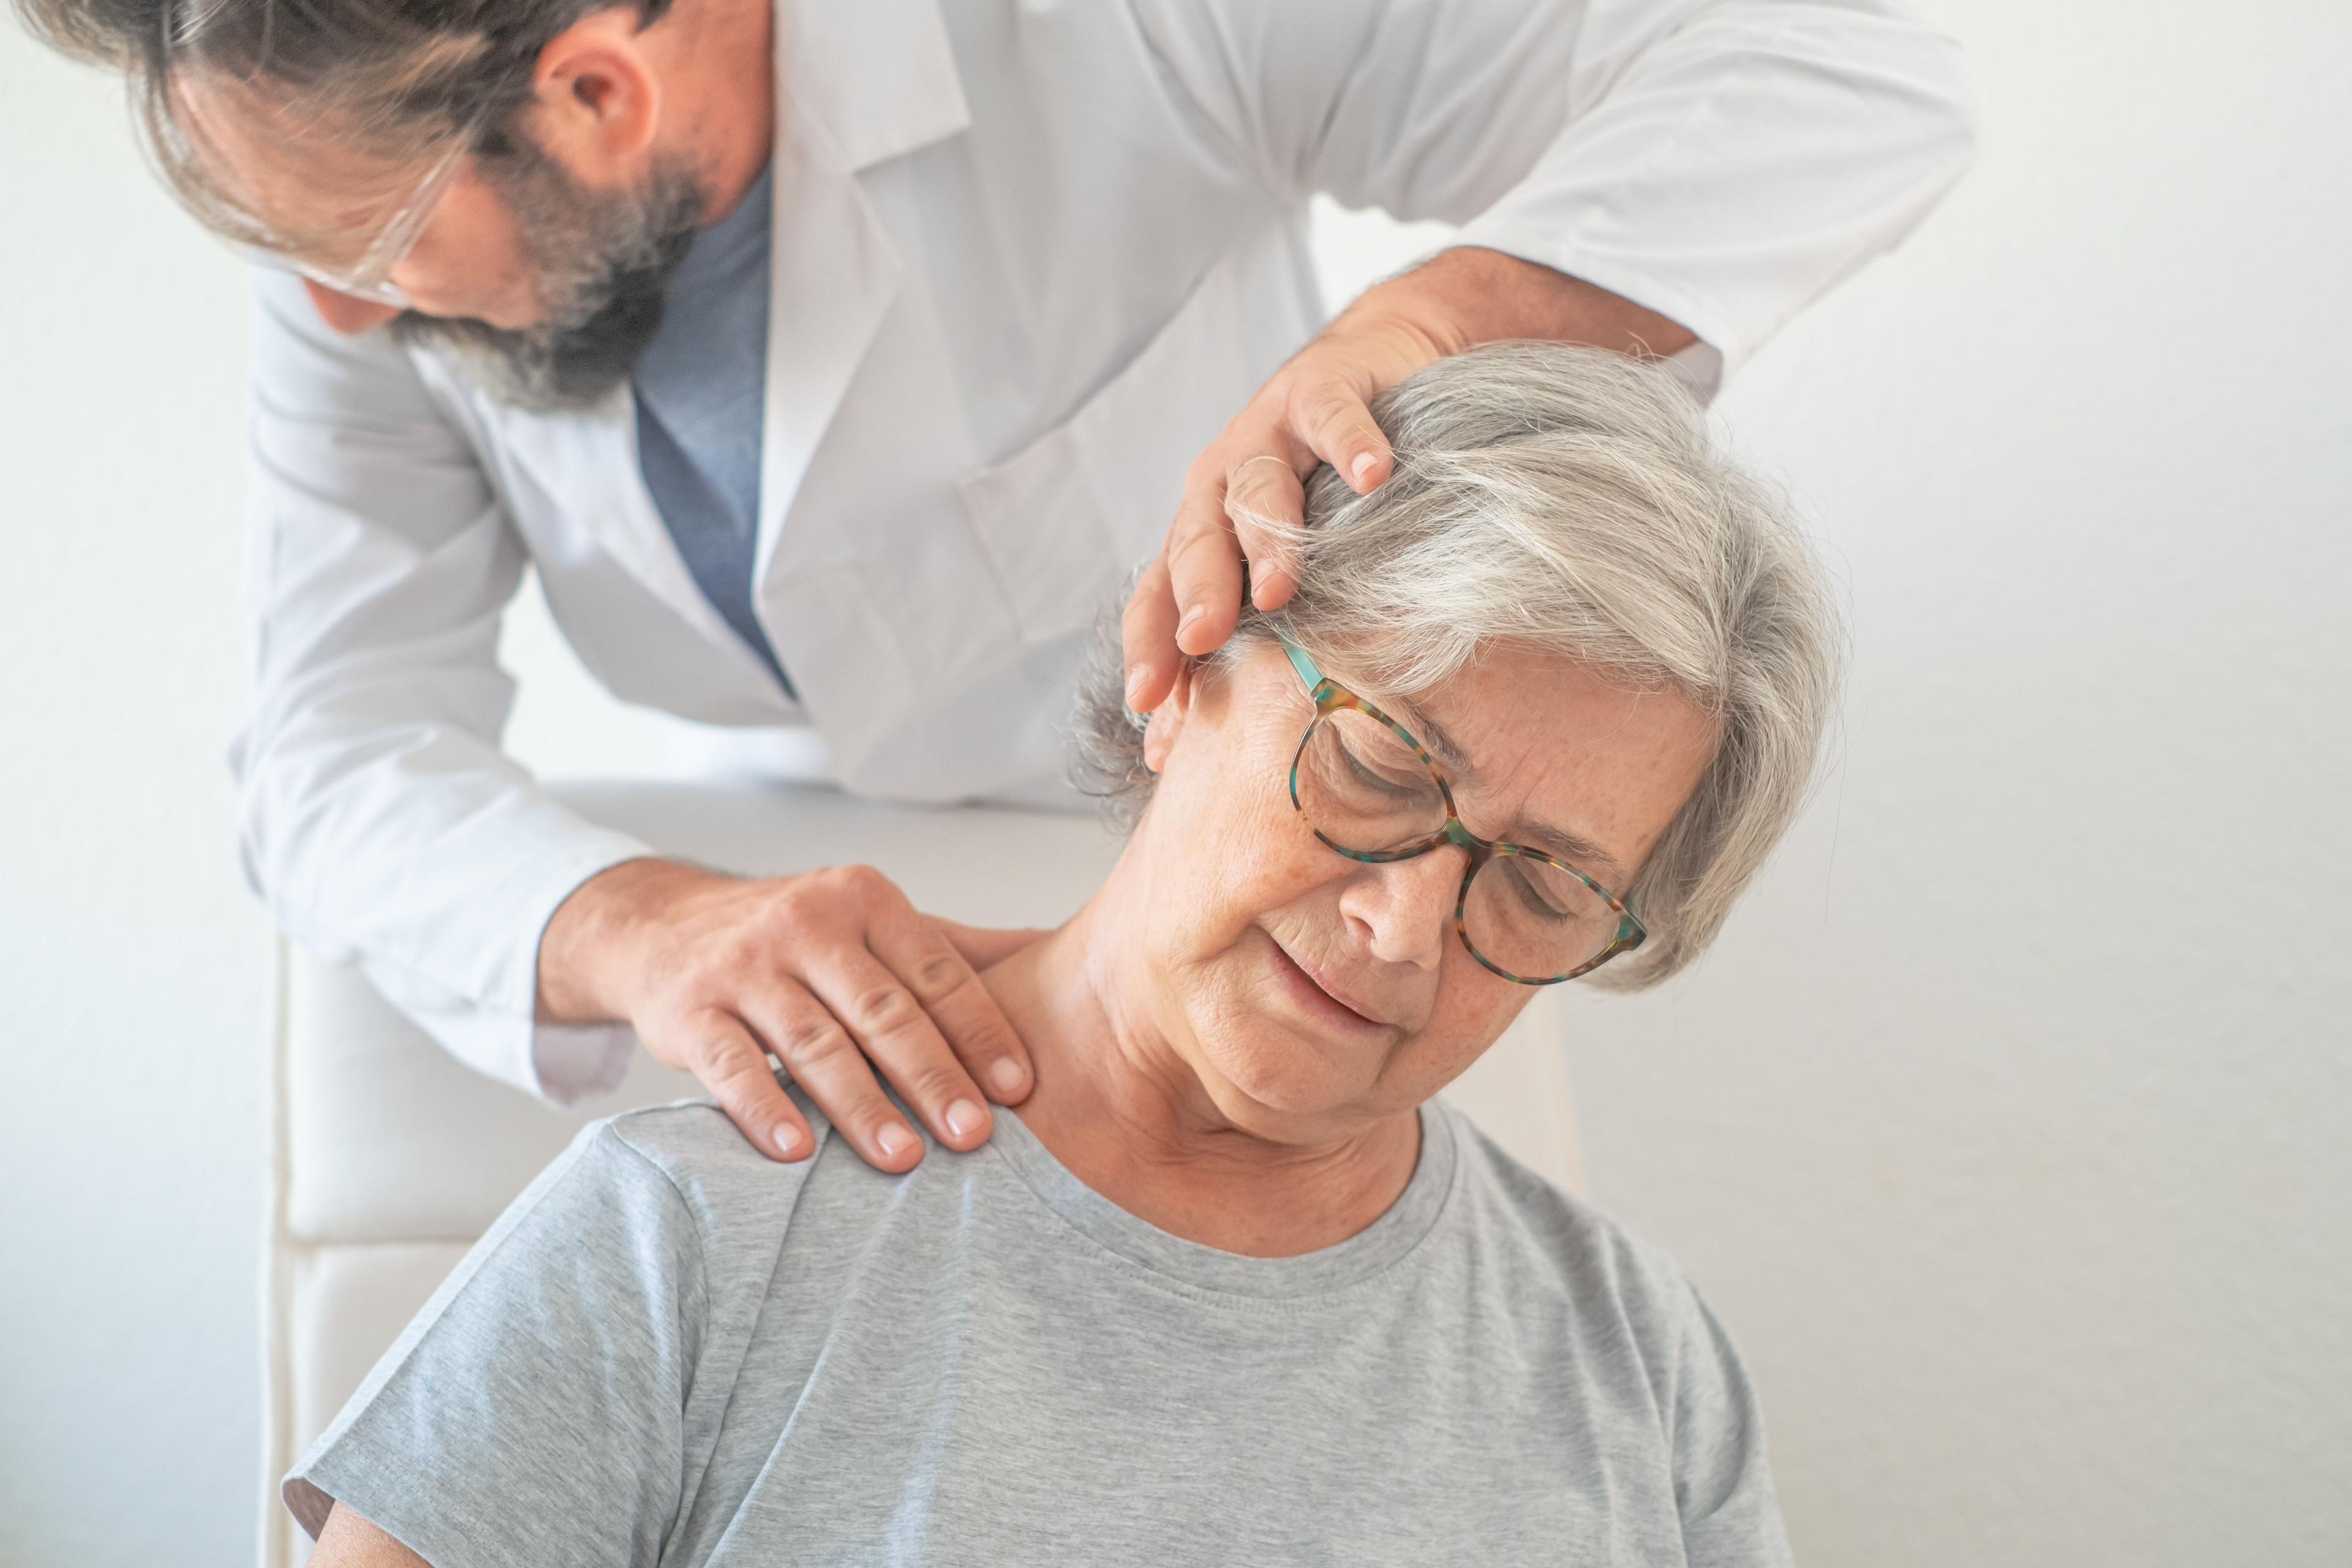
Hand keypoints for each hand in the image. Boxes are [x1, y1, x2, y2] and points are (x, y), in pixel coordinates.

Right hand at [537, 857, 1048, 1169]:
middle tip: (975, 1136)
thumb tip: (1061, 960)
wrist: (664, 925)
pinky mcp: (689, 1010)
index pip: (934, 970)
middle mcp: (805, 923)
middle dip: (932, 1075)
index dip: (979, 1029)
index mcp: (863, 899)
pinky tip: (797, 1151)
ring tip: (904, 1159)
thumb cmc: (795, 938)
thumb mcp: (871, 924)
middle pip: (881, 1009)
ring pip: (813, 1041)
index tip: (1020, 1088)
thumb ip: (957, 951)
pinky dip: (763, 1108)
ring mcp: (742, 966)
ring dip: (861, 1104)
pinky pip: (730, 1064)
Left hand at [1118, 309, 1444, 711]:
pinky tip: (1374, 476)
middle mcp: (1219, 485)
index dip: (1148, 648)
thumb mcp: (1279, 562)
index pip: (1158, 597)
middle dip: (1198, 597)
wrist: (1371, 368)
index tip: (1146, 705)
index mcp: (1200, 535)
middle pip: (1197, 544)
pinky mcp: (1323, 388)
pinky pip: (1334, 417)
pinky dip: (1352, 444)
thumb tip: (1201, 748)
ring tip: (1278, 588)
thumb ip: (1249, 638)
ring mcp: (1267, 434)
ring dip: (1265, 540)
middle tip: (1201, 644)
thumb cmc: (1324, 490)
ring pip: (1256, 488)